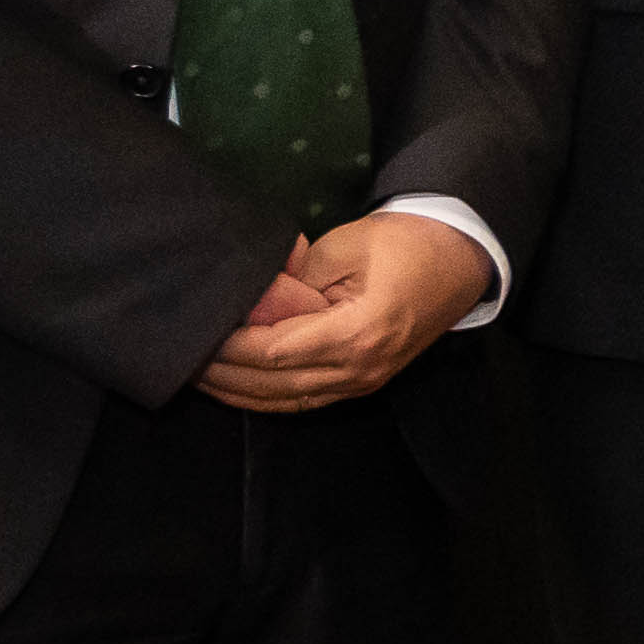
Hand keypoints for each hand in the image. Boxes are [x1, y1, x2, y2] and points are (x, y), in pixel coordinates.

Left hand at [198, 213, 484, 411]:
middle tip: (181, 357)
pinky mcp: (365, 381)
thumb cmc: (406, 242)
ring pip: (287, 401)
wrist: (462, 257)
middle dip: (223, 374)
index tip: (195, 332)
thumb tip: (251, 303)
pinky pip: (306, 400)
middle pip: (274, 384)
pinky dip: (267, 397)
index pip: (274, 351)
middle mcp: (360, 368)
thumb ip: (293, 279)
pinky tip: (238, 387)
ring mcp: (365, 381)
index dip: (229, 346)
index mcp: (358, 333)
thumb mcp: (344, 246)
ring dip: (239, 392)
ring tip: (198, 376)